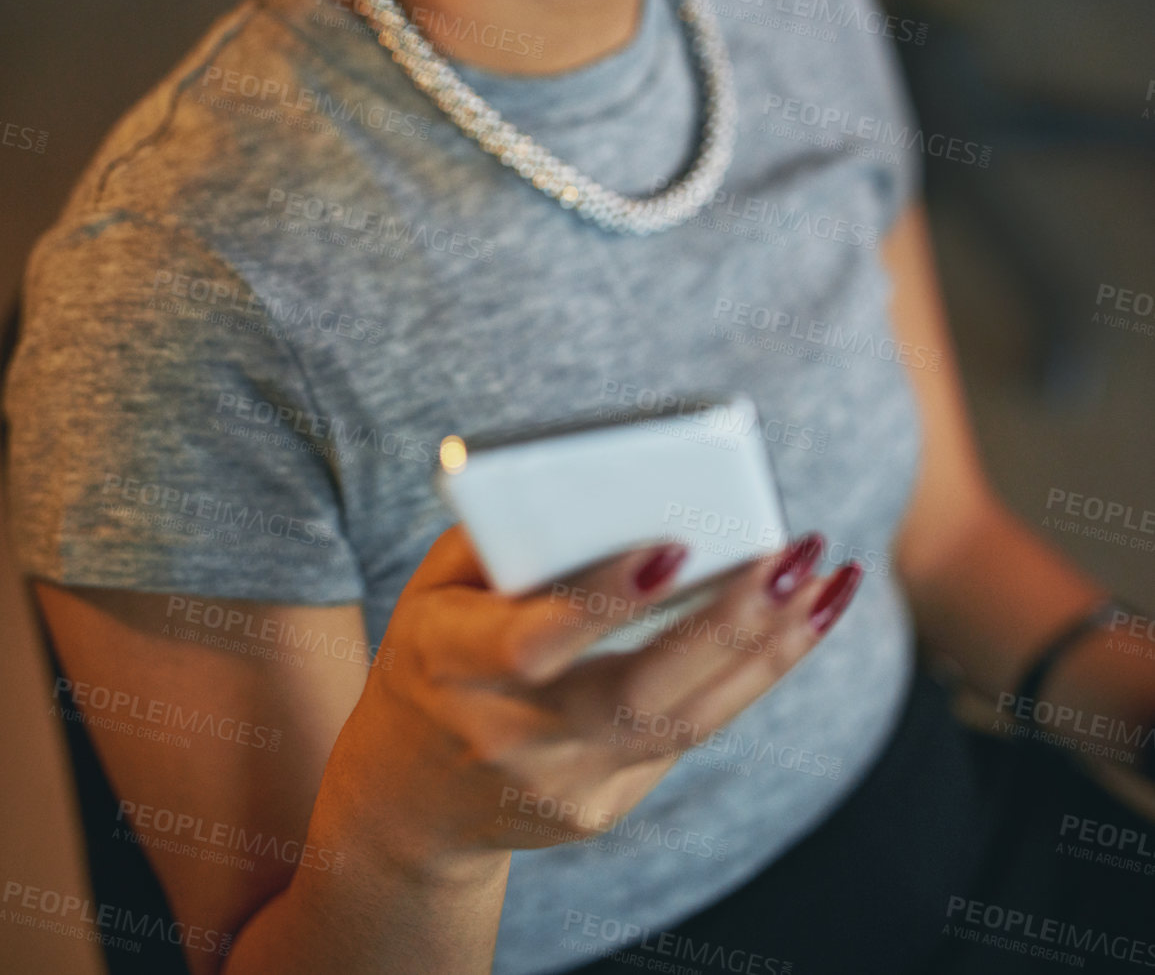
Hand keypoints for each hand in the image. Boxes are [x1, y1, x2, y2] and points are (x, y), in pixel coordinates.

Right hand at [323, 525, 859, 879]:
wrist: (409, 798)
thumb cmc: (432, 653)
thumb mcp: (435, 587)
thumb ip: (508, 538)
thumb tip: (609, 488)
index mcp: (452, 666)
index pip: (536, 644)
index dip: (605, 600)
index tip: (673, 548)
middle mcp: (510, 739)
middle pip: (635, 694)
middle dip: (725, 624)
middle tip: (793, 554)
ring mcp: (560, 788)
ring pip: (684, 724)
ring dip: (770, 651)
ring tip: (832, 582)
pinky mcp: (600, 812)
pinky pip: (686, 736)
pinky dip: (750, 677)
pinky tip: (802, 621)